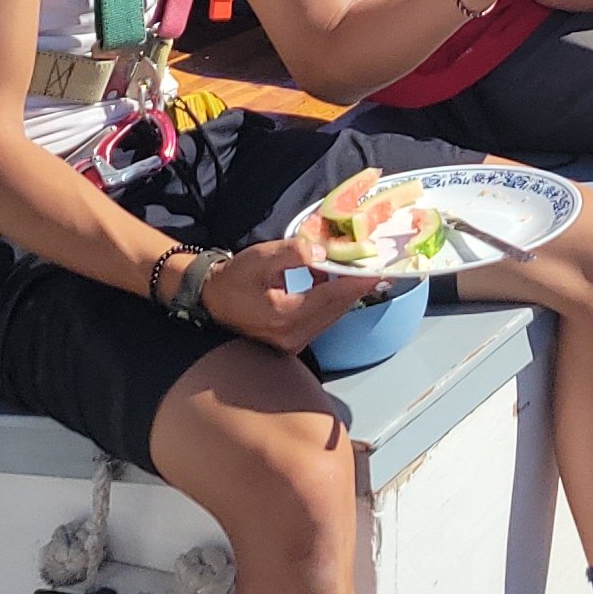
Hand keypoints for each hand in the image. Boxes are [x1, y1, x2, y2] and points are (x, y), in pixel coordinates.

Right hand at [203, 235, 402, 351]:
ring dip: (344, 295)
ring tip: (355, 272)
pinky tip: (330, 284)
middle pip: (337, 309)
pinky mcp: (292, 342)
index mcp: (287, 315)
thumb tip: (324, 251)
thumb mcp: (262, 257)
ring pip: (331, 316)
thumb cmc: (235, 277)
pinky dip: (330, 303)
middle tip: (375, 268)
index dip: (358, 283)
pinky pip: (321, 321)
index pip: (334, 297)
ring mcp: (293, 342)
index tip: (381, 271)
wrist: (211, 300)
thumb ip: (294, 253)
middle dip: (356, 287)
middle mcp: (294, 335)